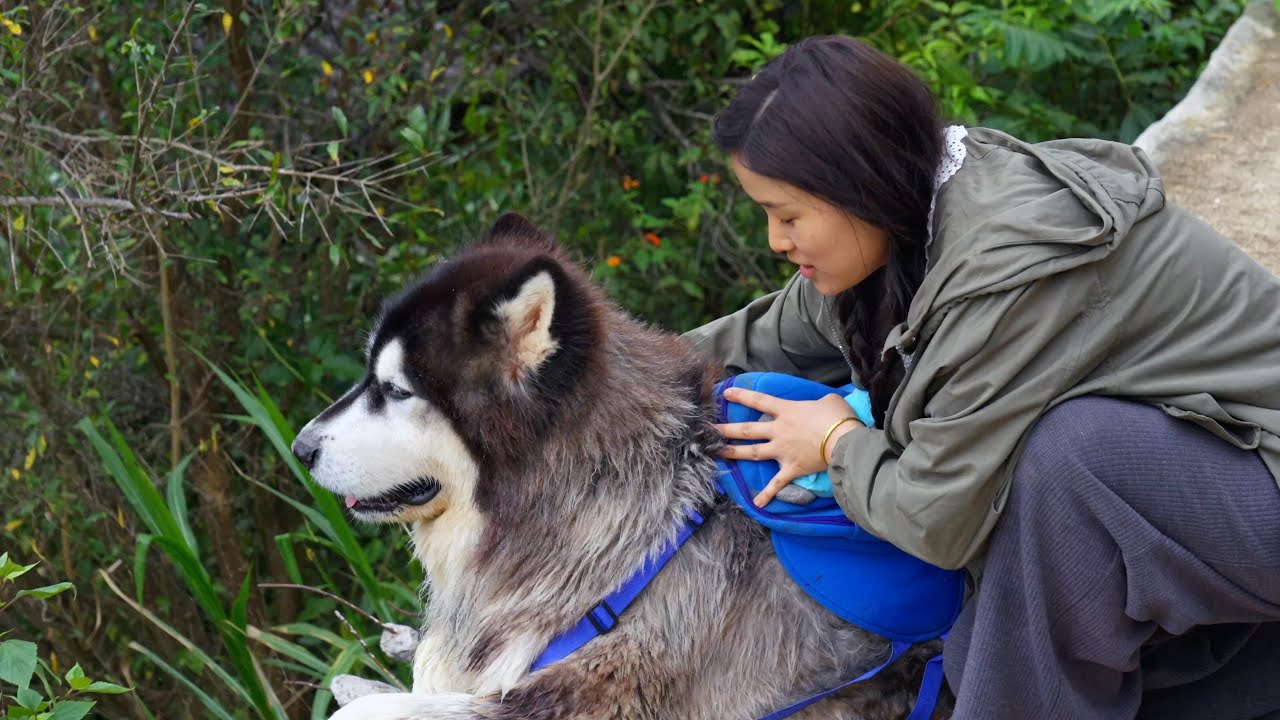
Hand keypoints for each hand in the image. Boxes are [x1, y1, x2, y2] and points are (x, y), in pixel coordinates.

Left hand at [715, 388, 861, 506]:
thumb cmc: (837, 417)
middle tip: (709, 430)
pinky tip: (757, 504)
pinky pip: (776, 483)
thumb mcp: (828, 401)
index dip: (741, 396)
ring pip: (753, 452)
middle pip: (747, 430)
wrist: (844, 440)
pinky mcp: (791, 468)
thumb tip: (820, 407)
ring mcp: (782, 451)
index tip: (725, 394)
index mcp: (786, 411)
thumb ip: (817, 403)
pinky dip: (767, 494)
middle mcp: (779, 431)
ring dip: (734, 453)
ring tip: (718, 453)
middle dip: (726, 429)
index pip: (759, 401)